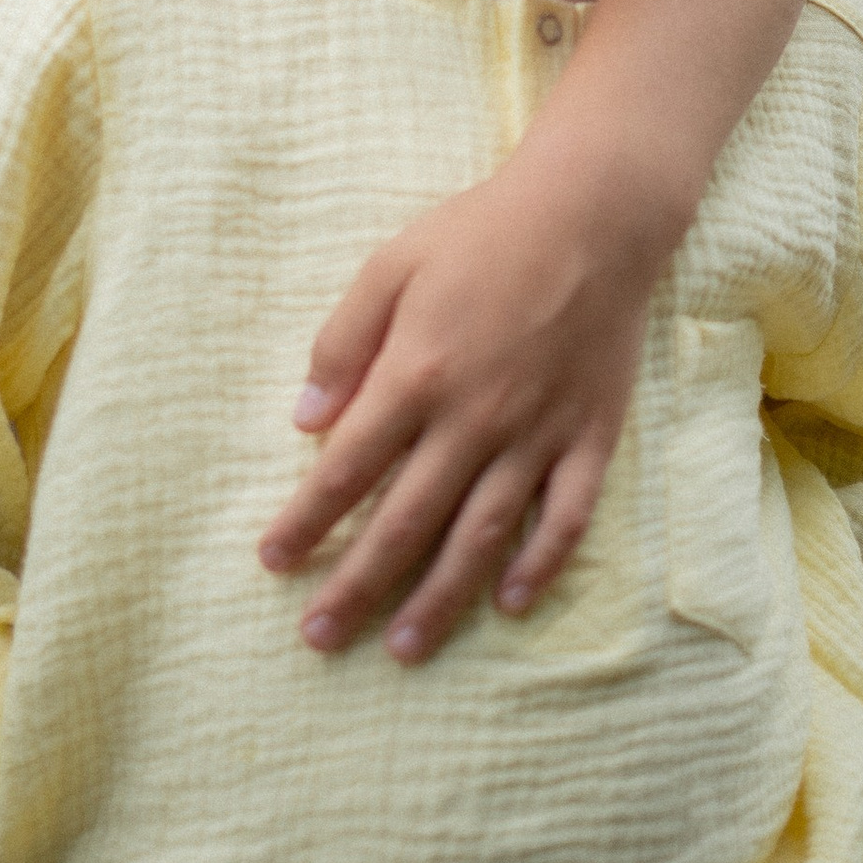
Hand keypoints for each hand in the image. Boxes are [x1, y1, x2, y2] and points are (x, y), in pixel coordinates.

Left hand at [259, 140, 668, 661]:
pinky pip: (564, 518)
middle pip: (406, 521)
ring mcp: (536, 434)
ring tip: (402, 648)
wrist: (591, 214)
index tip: (272, 561)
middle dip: (357, 584)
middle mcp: (473, 418)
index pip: (346, 469)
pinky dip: (539, 566)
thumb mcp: (391, 265)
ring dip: (438, 599)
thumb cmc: (480, 233)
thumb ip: (343, 342)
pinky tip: (508, 602)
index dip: (305, 521)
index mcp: (417, 374)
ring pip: (480, 537)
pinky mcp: (589, 438)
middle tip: (319, 637)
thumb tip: (305, 421)